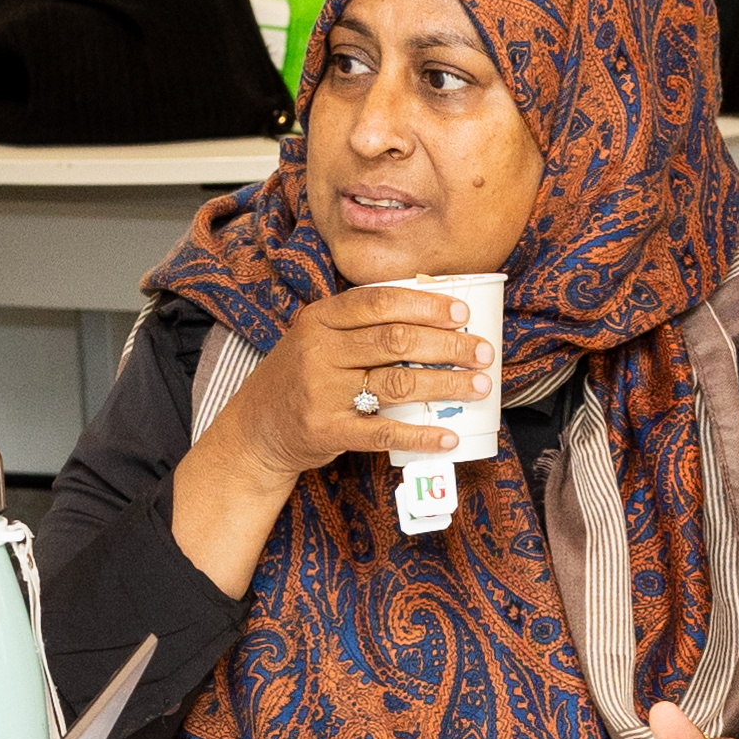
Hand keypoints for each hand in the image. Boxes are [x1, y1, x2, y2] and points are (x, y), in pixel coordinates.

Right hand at [213, 282, 493, 483]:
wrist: (256, 429)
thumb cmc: (299, 378)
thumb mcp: (317, 338)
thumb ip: (359, 326)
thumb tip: (430, 319)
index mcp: (320, 319)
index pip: (380, 302)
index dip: (426, 305)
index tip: (462, 314)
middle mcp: (320, 351)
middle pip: (396, 340)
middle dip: (447, 345)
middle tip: (482, 352)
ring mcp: (323, 392)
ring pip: (397, 382)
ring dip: (445, 384)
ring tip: (479, 386)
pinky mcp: (328, 431)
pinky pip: (384, 432)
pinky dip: (421, 435)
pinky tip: (448, 436)